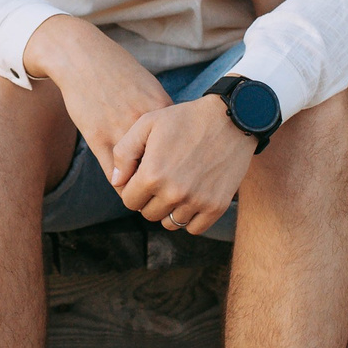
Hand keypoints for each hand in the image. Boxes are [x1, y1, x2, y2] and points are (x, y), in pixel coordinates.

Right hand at [22, 16, 171, 179]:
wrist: (82, 56)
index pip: (181, 152)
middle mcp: (145, 123)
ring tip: (144, 194)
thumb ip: (163, 115)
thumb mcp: (149, 87)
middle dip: (166, 184)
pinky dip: (122, 185)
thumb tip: (178, 139)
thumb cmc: (117, 71)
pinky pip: (115, 175)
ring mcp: (121, 131)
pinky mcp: (98, 138)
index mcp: (162, 110)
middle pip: (164, 168)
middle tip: (164, 194)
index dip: (181, 169)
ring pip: (139, 177)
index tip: (178, 177)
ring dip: (143, 190)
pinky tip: (124, 185)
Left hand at [112, 97, 253, 234]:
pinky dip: (190, 218)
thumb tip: (117, 182)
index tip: (142, 177)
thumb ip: (124, 153)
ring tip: (176, 188)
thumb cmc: (184, 119)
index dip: (133, 189)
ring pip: (170, 223)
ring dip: (169, 209)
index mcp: (152, 175)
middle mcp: (173, 193)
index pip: (129, 201)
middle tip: (160, 181)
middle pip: (149, 214)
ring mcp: (196, 201)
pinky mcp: (216, 206)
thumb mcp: (147, 124)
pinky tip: (190, 199)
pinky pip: (194, 228)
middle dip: (150, 200)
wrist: (230, 119)